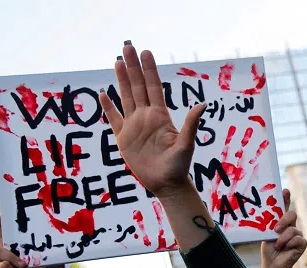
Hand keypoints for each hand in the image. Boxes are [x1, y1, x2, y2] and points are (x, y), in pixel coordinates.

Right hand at [99, 44, 205, 197]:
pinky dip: (108, 106)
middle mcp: (146, 117)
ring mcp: (134, 126)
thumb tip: (202, 105)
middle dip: (132, 66)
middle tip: (128, 46)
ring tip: (117, 61)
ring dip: (121, 79)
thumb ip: (190, 124)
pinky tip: (104, 94)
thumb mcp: (186, 144)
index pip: (153, 87)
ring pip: (125, 97)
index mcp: (160, 116)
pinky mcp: (123, 138)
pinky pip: (114, 118)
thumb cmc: (179, 166)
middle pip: (137, 86)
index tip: (145, 52)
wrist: (166, 184)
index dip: (149, 69)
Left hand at [260, 190, 306, 267]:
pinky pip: (298, 239)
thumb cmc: (269, 249)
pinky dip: (289, 244)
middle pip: (292, 214)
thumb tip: (271, 218)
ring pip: (293, 229)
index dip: (285, 198)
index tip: (285, 191)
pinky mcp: (302, 243)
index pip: (284, 207)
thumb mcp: (266, 234)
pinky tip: (285, 248)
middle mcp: (291, 225)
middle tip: (275, 229)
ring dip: (283, 238)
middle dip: (284, 220)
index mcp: (281, 221)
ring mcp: (298, 234)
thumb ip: (271, 225)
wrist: (273, 264)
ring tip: (278, 245)